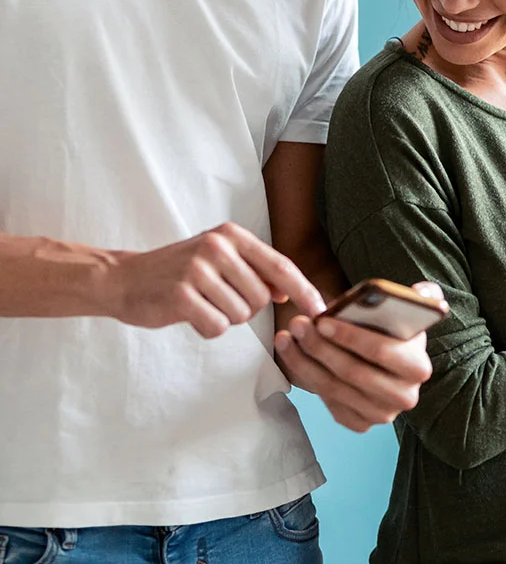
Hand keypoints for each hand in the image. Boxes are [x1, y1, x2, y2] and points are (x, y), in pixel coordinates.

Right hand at [107, 222, 323, 338]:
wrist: (124, 279)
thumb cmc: (178, 272)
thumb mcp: (219, 261)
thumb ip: (254, 272)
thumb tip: (289, 291)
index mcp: (232, 235)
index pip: (280, 266)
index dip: (305, 290)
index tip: (322, 310)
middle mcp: (218, 246)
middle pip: (261, 298)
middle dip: (245, 308)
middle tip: (216, 298)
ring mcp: (198, 269)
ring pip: (240, 315)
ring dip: (224, 318)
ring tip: (200, 302)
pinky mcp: (181, 295)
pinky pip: (217, 327)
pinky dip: (207, 328)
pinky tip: (189, 314)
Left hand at [274, 281, 438, 432]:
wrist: (382, 358)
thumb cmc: (391, 329)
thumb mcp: (408, 310)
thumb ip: (421, 297)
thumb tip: (421, 291)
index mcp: (417, 366)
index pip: (381, 351)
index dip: (349, 336)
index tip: (322, 320)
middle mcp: (404, 396)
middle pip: (353, 372)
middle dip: (320, 347)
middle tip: (297, 324)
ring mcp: (381, 414)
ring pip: (334, 387)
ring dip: (304, 360)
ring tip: (287, 336)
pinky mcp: (360, 423)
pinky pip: (327, 401)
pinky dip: (305, 377)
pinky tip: (293, 355)